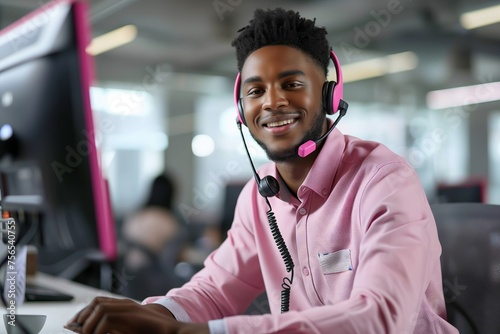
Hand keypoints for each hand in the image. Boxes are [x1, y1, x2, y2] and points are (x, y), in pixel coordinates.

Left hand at [65, 296, 209, 333]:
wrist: (171, 332)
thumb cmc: (152, 332)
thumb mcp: (126, 330)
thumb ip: (112, 329)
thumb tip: (93, 331)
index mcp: (124, 307)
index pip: (98, 302)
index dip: (84, 311)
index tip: (74, 323)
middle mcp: (125, 304)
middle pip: (96, 302)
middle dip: (83, 315)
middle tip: (75, 328)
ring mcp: (129, 307)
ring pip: (99, 308)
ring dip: (90, 322)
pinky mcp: (131, 314)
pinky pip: (107, 318)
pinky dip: (98, 328)